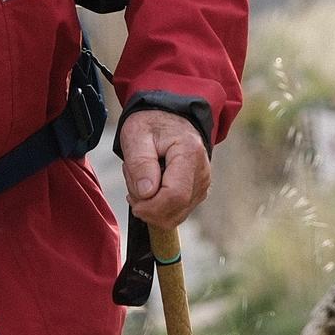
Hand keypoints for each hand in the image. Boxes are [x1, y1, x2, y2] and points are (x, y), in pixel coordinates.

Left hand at [119, 109, 209, 228]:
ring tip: (143, 179)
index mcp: (189, 154)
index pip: (175, 195)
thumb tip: (147, 193)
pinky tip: (152, 186)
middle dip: (148, 208)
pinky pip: (176, 213)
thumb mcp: (136, 135)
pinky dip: (159, 206)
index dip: (151, 206)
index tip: (132, 199)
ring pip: (176, 215)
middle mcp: (202, 172)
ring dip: (152, 206)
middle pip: (176, 210)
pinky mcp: (197, 193)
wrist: (168, 118)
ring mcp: (202, 184)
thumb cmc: (151, 124)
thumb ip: (140, 163)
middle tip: (133, 183)